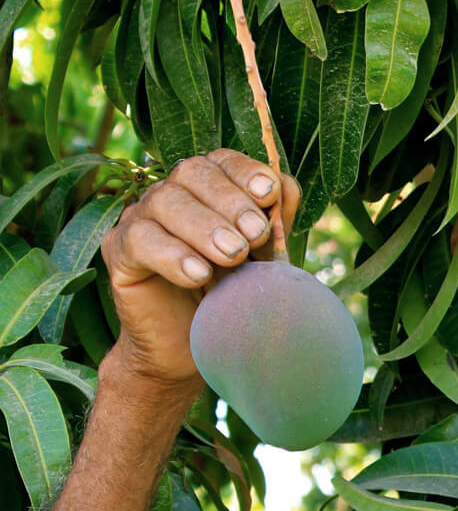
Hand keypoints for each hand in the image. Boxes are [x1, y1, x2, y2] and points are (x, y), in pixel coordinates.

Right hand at [99, 149, 300, 389]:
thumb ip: (274, 225)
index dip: (245, 171)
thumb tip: (286, 185)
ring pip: (165, 201)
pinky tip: (198, 275)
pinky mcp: (119, 251)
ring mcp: (140, 218)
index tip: (270, 194)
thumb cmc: (231, 300)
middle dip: (229, 201)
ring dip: (204, 226)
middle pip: (193, 173)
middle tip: (255, 236)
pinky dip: (172, 254)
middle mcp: (171, 195)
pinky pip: (139, 239)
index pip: (221, 161)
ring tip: (232, 256)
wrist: (193, 349)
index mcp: (207, 190)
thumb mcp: (263, 262)